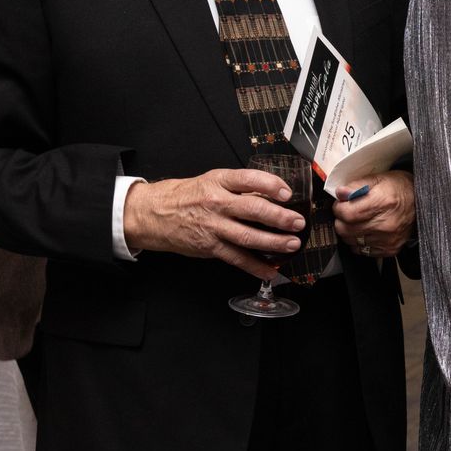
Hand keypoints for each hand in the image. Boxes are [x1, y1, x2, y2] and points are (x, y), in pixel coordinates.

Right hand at [123, 168, 306, 279]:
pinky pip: (236, 258)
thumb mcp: (212, 181)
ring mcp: (213, 227)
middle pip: (252, 209)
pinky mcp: (210, 247)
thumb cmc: (186, 196)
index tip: (287, 193)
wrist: (152, 213)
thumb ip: (240, 188)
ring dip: (273, 242)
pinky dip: (255, 266)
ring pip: (247, 236)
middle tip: (298, 222)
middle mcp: (216, 203)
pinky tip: (270, 271)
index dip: (270, 185)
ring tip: (292, 244)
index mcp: (218, 182)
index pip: (248, 179)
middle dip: (279, 217)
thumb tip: (273, 194)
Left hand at [333, 169, 414, 258]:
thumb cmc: (400, 189)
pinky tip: (367, 231)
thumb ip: (357, 185)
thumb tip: (340, 193)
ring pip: (351, 241)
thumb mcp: (379, 178)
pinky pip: (362, 251)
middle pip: (345, 229)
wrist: (423, 203)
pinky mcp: (390, 249)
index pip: (346, 213)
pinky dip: (360, 242)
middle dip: (342, 220)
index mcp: (382, 202)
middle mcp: (386, 223)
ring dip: (350, 232)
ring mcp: (388, 239)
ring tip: (359, 221)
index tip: (342, 204)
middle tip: (349, 213)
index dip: (339, 208)